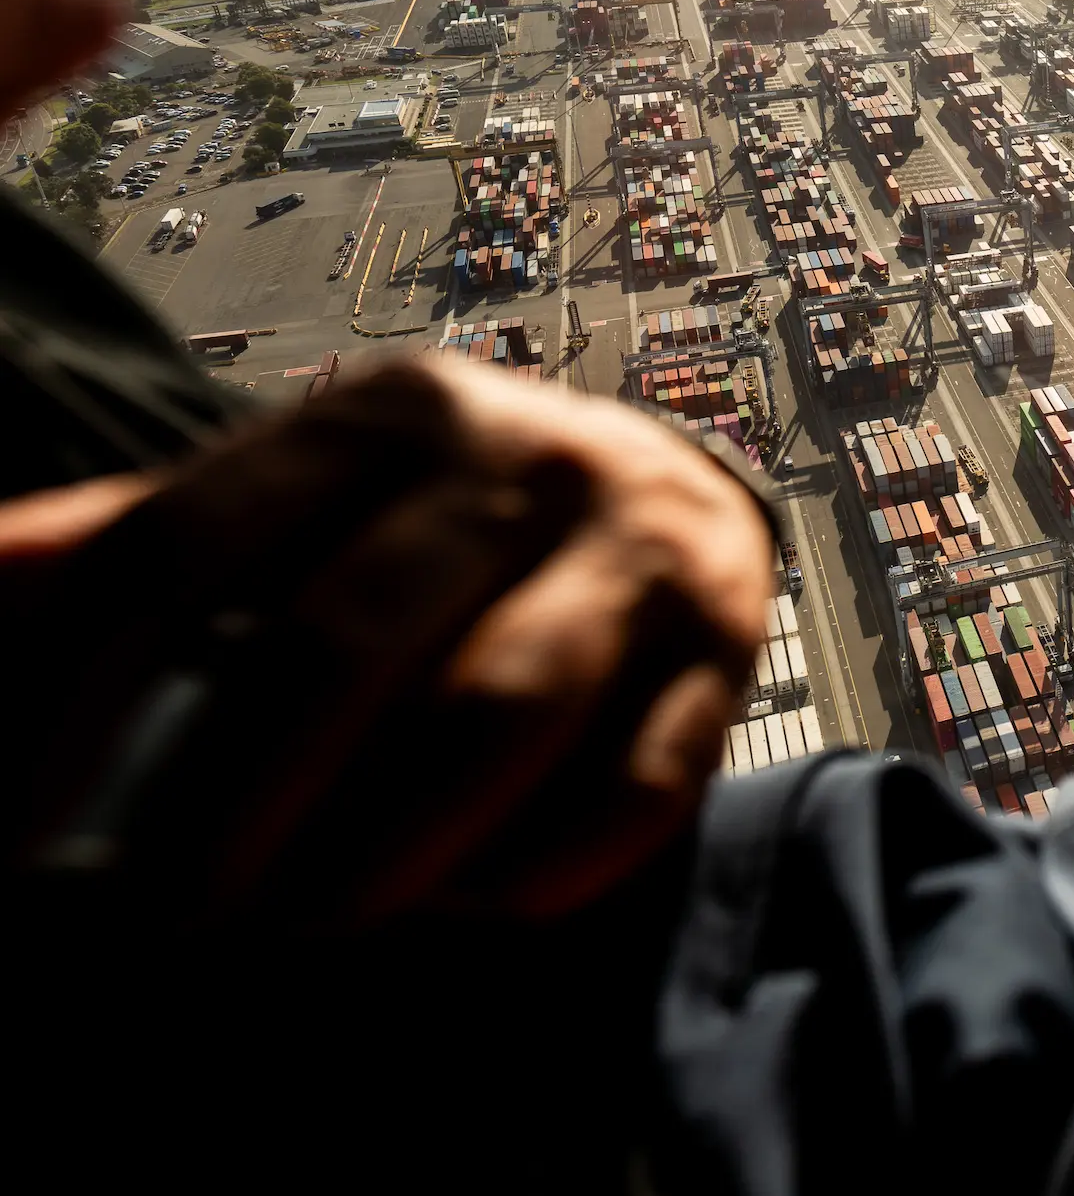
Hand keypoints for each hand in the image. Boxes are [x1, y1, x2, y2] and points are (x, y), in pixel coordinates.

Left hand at [0, 358, 772, 922]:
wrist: (665, 486)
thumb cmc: (430, 522)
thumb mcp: (290, 498)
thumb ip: (128, 543)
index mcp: (376, 417)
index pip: (192, 551)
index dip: (85, 700)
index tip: (20, 840)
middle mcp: (513, 460)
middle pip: (345, 641)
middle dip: (235, 805)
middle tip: (161, 924)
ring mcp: (634, 548)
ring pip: (500, 710)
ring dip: (388, 848)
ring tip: (306, 930)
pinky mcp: (728, 642)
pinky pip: (640, 780)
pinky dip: (549, 861)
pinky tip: (476, 908)